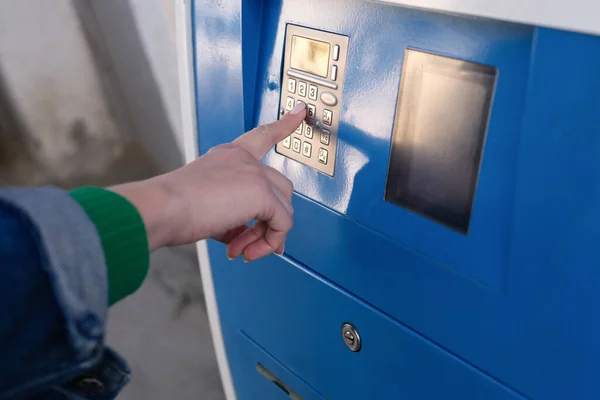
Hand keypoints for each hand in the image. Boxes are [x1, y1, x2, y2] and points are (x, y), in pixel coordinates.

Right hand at [111, 102, 305, 261]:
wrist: (162, 208)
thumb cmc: (172, 207)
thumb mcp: (207, 205)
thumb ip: (232, 217)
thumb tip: (247, 238)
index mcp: (229, 155)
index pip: (263, 135)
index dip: (285, 124)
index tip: (300, 111)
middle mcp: (245, 160)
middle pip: (281, 188)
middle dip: (269, 220)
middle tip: (248, 243)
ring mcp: (255, 174)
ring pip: (283, 208)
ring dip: (265, 236)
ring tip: (243, 250)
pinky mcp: (261, 193)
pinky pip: (282, 224)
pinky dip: (269, 242)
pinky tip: (247, 251)